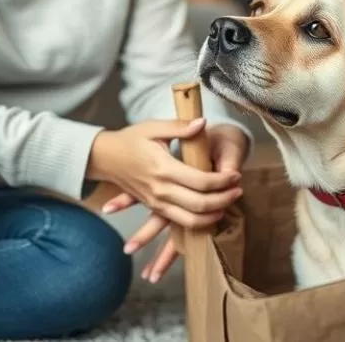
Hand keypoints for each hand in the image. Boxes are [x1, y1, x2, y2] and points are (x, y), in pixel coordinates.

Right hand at [86, 118, 241, 229]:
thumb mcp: (154, 127)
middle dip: (224, 199)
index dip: (222, 181)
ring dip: (213, 215)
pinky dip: (199, 222)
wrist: (105, 158)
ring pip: (190, 221)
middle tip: (238, 189)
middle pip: (199, 205)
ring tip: (228, 202)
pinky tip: (212, 212)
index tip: (236, 174)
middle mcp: (160, 190)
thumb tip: (203, 122)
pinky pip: (180, 223)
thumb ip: (180, 126)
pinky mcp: (155, 208)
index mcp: (163, 168)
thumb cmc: (131, 139)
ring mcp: (156, 203)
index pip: (201, 181)